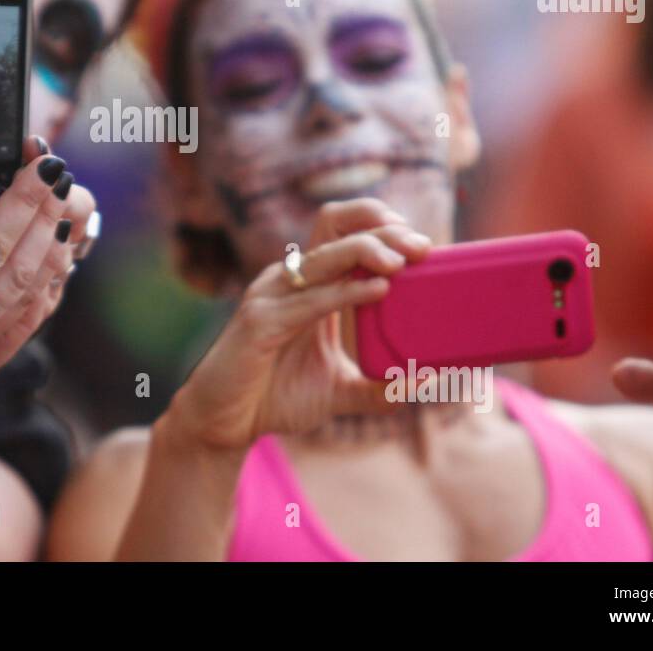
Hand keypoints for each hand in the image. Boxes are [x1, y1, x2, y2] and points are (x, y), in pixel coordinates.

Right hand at [163, 199, 430, 452]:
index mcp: (308, 287)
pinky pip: (308, 301)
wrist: (222, 423)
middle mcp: (289, 282)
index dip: (381, 227)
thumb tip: (430, 386)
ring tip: (402, 260)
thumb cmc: (275, 398)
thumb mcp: (340, 392)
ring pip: (323, 257)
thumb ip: (381, 389)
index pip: (344, 233)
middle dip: (381, 230)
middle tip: (422, 246)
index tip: (421, 246)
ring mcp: (270, 297)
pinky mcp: (259, 323)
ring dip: (365, 251)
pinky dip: (344, 292)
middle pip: (335, 229)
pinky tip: (377, 290)